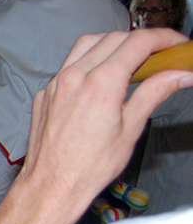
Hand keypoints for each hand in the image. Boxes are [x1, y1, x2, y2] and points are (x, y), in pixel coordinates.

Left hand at [19, 29, 192, 218]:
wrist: (52, 185)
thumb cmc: (88, 166)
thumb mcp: (131, 129)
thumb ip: (155, 93)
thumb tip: (179, 75)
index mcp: (100, 83)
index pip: (138, 43)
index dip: (163, 38)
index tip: (176, 44)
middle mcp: (74, 77)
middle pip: (113, 38)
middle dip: (140, 40)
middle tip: (160, 53)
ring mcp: (55, 84)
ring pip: (85, 45)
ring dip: (111, 44)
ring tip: (130, 59)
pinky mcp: (44, 94)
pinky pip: (67, 66)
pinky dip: (86, 63)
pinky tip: (98, 79)